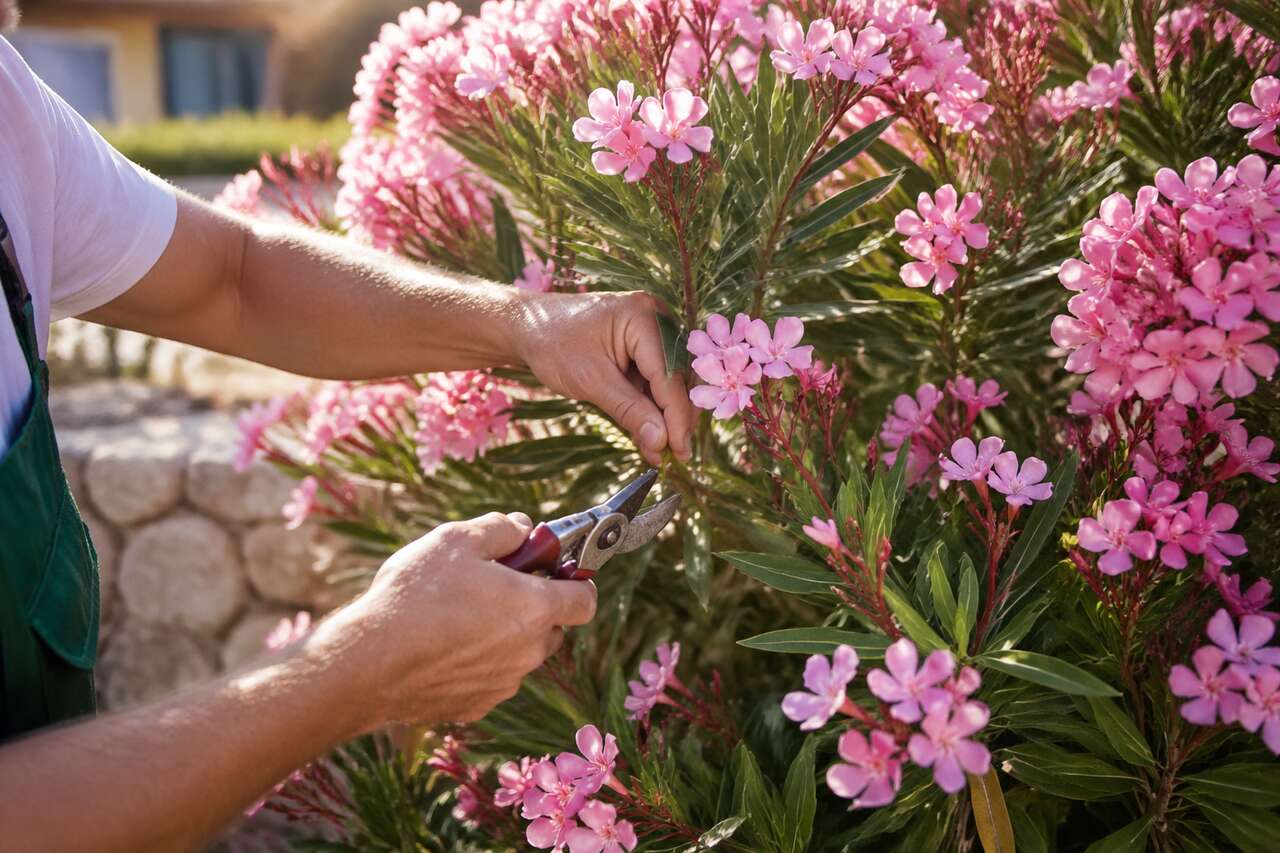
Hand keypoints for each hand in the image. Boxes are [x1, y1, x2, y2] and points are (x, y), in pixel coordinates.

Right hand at [327, 512, 596, 726]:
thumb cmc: (414, 595)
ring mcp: (503, 684)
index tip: (551, 570)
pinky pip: (490, 679)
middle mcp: (528, 652)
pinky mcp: (475, 706)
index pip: (585, 600)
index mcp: (534, 609)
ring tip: (458, 617)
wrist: (367, 663)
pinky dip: (477, 664)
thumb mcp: (456, 540)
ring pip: (520, 655)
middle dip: (534, 608)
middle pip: (553, 628)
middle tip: (493, 588)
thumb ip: (501, 529)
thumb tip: (523, 528)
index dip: (574, 581)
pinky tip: (441, 649)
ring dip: (504, 637)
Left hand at [515, 291, 694, 463]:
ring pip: (666, 382)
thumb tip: (661, 441)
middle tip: (675, 456)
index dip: (677, 417)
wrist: (528, 326)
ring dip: (662, 417)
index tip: (680, 451)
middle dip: (673, 419)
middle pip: (675, 378)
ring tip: (658, 452)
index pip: (669, 376)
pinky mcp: (642, 345)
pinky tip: (648, 435)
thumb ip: (629, 411)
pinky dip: (648, 407)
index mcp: (643, 318)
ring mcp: (650, 331)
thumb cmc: (553, 344)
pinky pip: (652, 379)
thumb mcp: (591, 381)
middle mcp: (655, 318)